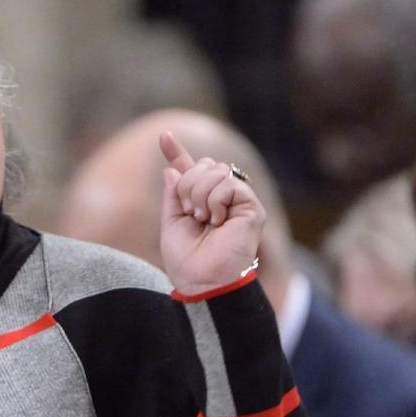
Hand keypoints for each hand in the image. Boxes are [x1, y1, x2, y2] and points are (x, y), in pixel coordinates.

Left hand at [159, 132, 264, 295]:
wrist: (201, 280)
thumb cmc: (187, 260)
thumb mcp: (171, 222)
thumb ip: (173, 195)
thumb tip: (171, 169)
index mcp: (202, 201)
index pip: (191, 170)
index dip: (176, 152)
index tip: (163, 136)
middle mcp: (223, 198)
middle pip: (204, 164)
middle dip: (188, 185)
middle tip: (191, 213)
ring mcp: (239, 201)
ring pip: (215, 170)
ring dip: (199, 194)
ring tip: (203, 220)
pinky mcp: (252, 207)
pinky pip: (229, 183)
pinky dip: (215, 200)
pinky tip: (217, 220)